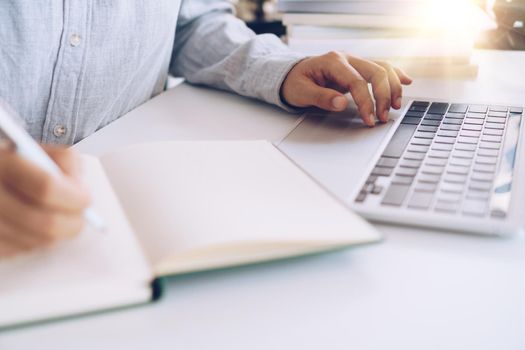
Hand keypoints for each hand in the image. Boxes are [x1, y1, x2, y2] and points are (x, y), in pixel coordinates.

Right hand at [0, 145, 90, 257]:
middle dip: (71, 223)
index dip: (74, 197)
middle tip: (79, 219)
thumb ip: (65, 161)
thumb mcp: (41, 147)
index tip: (85, 200)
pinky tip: (33, 226)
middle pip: (44, 222)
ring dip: (55, 234)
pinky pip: (18, 251)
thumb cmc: (19, 159)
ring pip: (35, 241)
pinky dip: (34, 241)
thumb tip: (79, 190)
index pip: (47, 187)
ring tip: (56, 219)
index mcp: (4, 162)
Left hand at [280, 51, 412, 126]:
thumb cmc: (295, 83)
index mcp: (333, 62)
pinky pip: (381, 68)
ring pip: (382, 68)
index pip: (357, 82)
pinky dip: (395, 75)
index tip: (369, 120)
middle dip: (384, 96)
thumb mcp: (301, 93)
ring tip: (396, 106)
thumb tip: (341, 104)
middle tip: (383, 117)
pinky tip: (407, 81)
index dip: (366, 102)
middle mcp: (347, 58)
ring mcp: (354, 62)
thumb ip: (321, 98)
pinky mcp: (357, 69)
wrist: (290, 75)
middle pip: (376, 72)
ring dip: (393, 87)